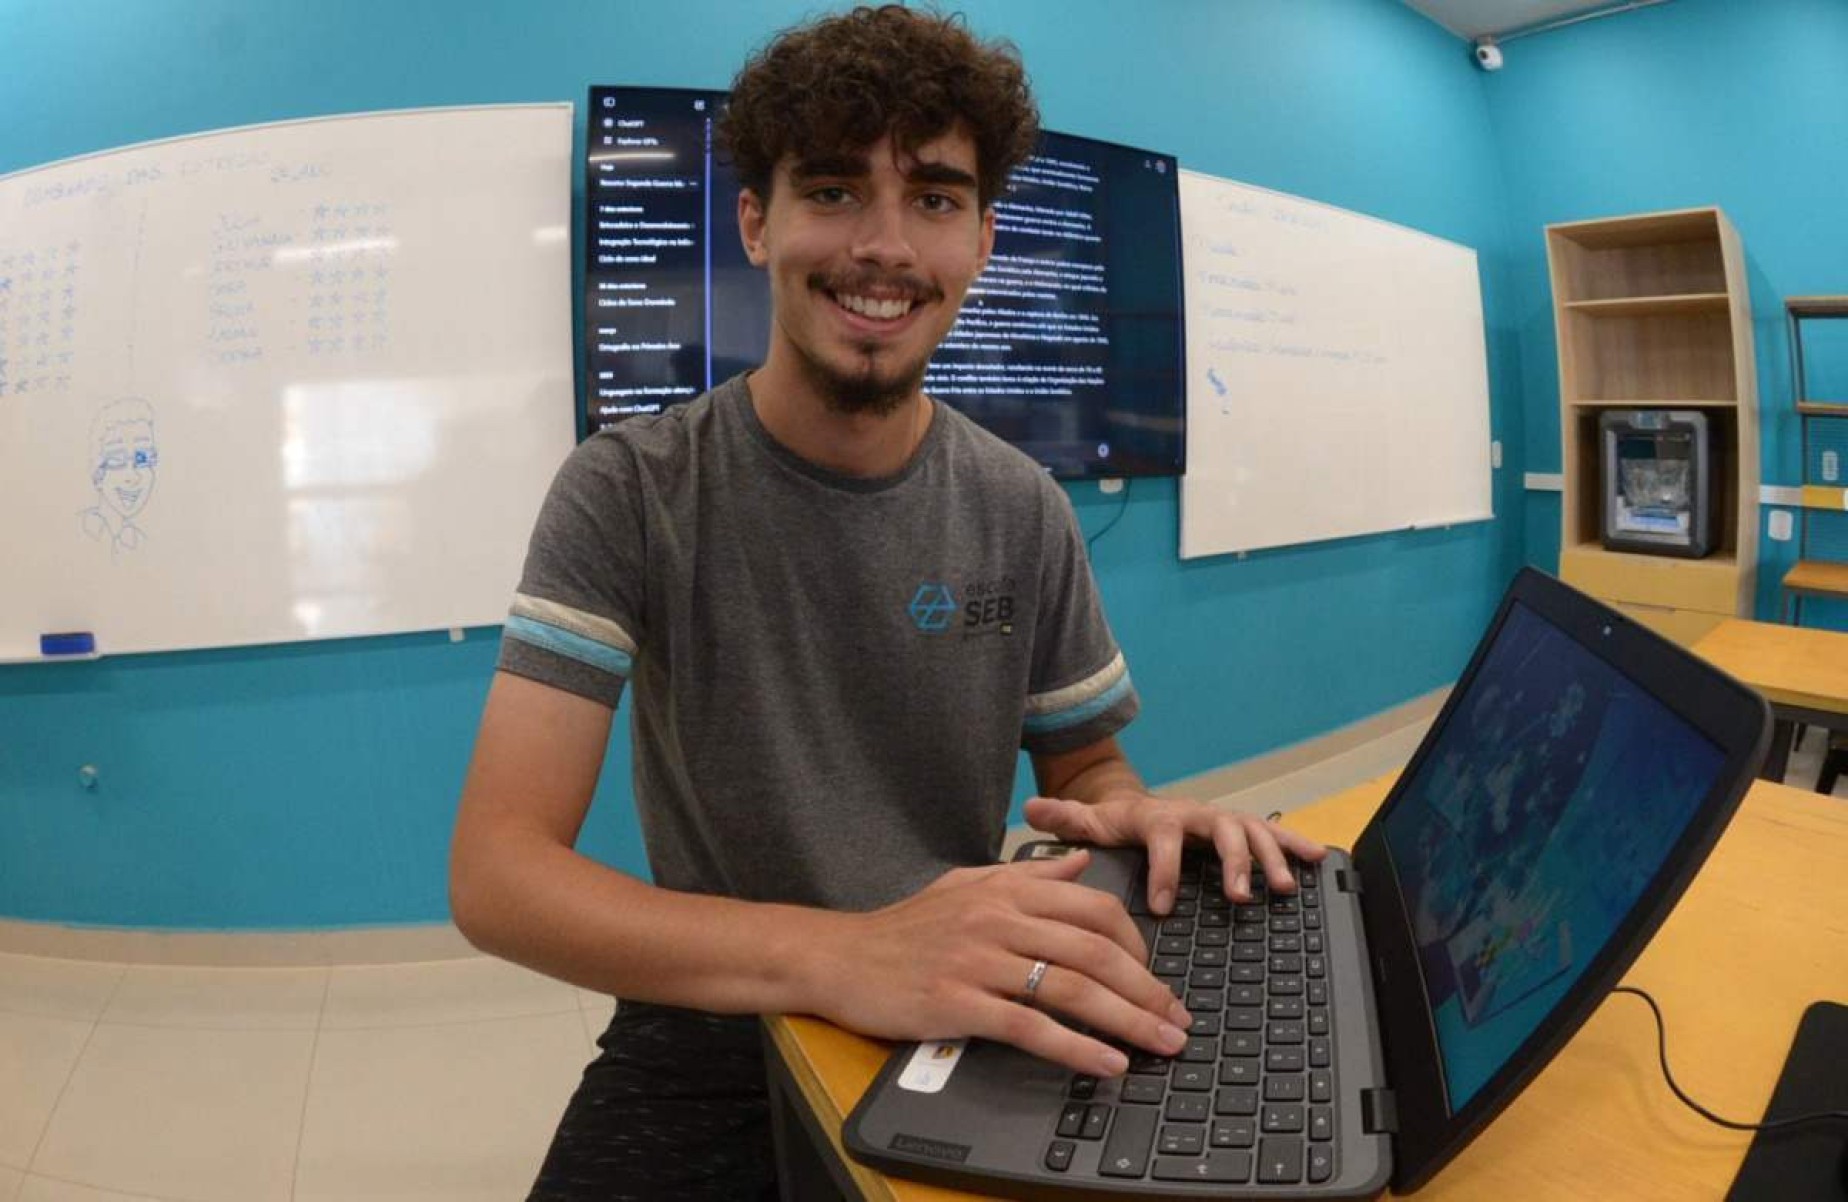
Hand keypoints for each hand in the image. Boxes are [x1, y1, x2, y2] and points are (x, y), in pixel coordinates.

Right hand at [816, 850, 1192, 1078]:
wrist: (840, 957)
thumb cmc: (905, 927)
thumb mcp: (968, 885)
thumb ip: (1029, 875)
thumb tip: (1081, 862)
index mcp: (1007, 889)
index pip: (1094, 908)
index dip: (1136, 944)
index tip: (1155, 977)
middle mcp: (999, 919)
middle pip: (1095, 951)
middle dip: (1147, 989)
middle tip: (1177, 1019)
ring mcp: (979, 961)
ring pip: (1072, 988)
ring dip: (1127, 1021)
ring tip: (1160, 1044)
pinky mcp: (959, 1003)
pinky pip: (1031, 1027)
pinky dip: (1076, 1048)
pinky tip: (1105, 1064)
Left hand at [1023, 794, 1325, 913]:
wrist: (1138, 804)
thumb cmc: (1115, 824)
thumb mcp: (1088, 821)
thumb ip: (1064, 819)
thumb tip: (1030, 808)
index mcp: (1157, 817)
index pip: (1162, 838)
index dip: (1165, 870)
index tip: (1163, 906)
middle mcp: (1194, 815)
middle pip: (1220, 830)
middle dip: (1233, 862)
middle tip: (1237, 896)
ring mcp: (1221, 821)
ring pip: (1252, 832)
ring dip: (1270, 858)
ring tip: (1282, 888)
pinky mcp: (1241, 830)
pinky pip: (1274, 835)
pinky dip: (1297, 844)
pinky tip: (1319, 860)